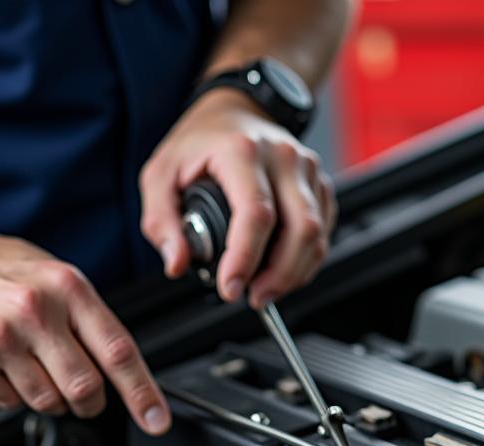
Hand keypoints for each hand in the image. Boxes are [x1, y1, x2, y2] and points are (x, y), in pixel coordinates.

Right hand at [0, 225, 170, 432]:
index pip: (118, 352)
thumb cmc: (1, 269)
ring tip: (32, 365)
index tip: (157, 420)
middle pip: (85, 387)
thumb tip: (128, 374)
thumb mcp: (58, 278)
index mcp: (69, 288)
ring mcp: (1, 337)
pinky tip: (4, 364)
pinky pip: (11, 403)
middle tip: (82, 393)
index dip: (142, 393)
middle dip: (90, 401)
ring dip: (50, 397)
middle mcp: (36, 310)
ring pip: (50, 402)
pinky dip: (14, 394)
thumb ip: (92, 322)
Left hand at [139, 89, 336, 308]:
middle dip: (278, 276)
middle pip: (300, 229)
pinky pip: (323, 233)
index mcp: (242, 151)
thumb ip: (161, 222)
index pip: (256, 214)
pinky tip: (281, 272)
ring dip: (293, 274)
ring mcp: (308, 170)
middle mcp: (283, 157)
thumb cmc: (200, 143)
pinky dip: (304, 262)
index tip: (230, 288)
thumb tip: (177, 263)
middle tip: (252, 298)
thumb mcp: (160, 174)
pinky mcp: (320, 186)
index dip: (245, 259)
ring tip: (264, 291)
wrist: (236, 110)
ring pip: (317, 235)